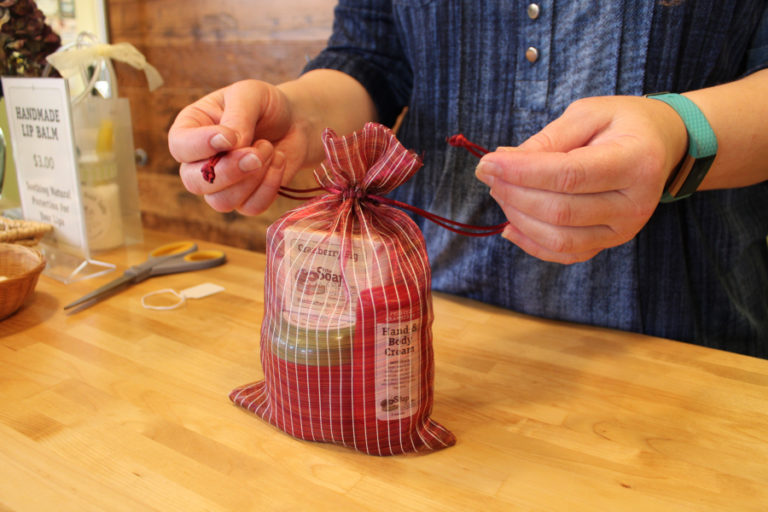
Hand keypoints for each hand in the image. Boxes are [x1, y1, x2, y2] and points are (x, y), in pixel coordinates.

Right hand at [168, 79, 309, 214]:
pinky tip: (279, 161)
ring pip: (221, 201)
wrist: (295, 122)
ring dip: (252, 178)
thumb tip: (231, 144)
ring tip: (270, 149)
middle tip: (256, 153)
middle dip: (228, 171)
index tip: (229, 137)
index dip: (200, 146)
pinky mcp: (246, 199)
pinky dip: (269, 187)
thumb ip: (237, 116)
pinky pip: (250, 207)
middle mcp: (199, 161)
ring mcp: (222, 184)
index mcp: (191, 128)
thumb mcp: (250, 95)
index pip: (180, 146)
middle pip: (194, 182)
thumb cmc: (265, 105)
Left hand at [475, 95, 687, 263]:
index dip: (522, 172)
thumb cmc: (622, 124)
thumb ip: (548, 140)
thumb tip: (503, 162)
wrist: (662, 147)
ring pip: (559, 237)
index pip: (569, 175)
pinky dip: (531, 243)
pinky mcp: (610, 243)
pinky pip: (565, 254)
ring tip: (499, 191)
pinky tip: (510, 225)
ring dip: (518, 217)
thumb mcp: (588, 114)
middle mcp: (635, 203)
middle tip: (488, 173)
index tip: (487, 163)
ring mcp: (624, 229)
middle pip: (560, 210)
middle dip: (513, 193)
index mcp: (635, 162)